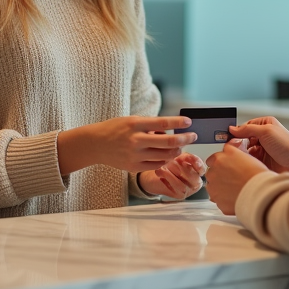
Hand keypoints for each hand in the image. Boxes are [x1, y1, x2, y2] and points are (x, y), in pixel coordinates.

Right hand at [57, 116, 195, 175]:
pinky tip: (168, 155)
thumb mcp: (131, 121)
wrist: (95, 144)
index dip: (178, 122)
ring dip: (176, 150)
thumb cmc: (115, 129)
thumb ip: (150, 126)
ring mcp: (134, 155)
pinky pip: (156, 164)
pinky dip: (165, 159)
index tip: (189, 122)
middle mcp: (135, 140)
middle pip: (168, 142)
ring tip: (180, 146)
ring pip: (164, 155)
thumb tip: (171, 130)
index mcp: (135, 124)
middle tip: (193, 136)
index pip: (162, 123)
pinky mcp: (133, 167)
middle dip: (184, 139)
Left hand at [139, 153, 205, 198]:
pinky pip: (175, 189)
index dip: (196, 163)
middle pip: (192, 176)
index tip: (187, 158)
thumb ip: (181, 152)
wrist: (153, 176)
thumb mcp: (175, 155)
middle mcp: (196, 182)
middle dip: (178, 167)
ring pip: (183, 184)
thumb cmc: (166, 165)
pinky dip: (167, 180)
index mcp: (198, 171)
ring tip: (162, 168)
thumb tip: (180, 144)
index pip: (201, 168)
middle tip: (168, 161)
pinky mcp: (179, 196)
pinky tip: (161, 175)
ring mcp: (189, 190)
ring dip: (170, 175)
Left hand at [205, 139, 269, 214]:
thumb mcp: (243, 155)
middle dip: (220, 175)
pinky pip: (219, 199)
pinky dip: (224, 199)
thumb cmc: (256, 175)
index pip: (213, 159)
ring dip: (221, 187)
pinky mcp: (217, 201)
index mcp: (219, 159)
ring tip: (236, 189)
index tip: (227, 167)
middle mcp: (213, 173)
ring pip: (213, 187)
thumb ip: (231, 152)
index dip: (222, 163)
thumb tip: (227, 151)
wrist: (259, 193)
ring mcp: (213, 188)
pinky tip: (236, 197)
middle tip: (233, 178)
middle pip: (212, 173)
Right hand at [227, 117, 288, 177]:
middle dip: (240, 144)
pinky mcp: (264, 161)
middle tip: (235, 149)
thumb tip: (232, 128)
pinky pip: (251, 160)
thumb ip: (247, 129)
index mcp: (265, 124)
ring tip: (244, 157)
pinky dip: (249, 162)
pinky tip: (249, 163)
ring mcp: (264, 149)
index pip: (245, 126)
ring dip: (245, 154)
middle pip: (244, 139)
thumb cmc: (287, 145)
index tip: (229, 138)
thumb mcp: (266, 131)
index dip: (238, 132)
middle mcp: (264, 136)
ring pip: (247, 151)